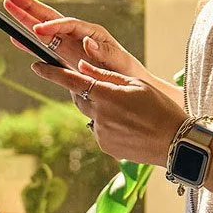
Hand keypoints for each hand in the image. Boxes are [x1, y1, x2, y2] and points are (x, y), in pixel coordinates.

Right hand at [2, 0, 152, 81]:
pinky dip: (29, 42)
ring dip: (25, 18)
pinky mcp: (64, 55)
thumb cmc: (125, 71)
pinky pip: (44, 47)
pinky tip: (15, 38)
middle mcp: (77, 34)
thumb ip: (102, 52)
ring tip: (8, 5)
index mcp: (91, 32)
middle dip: (30, 6)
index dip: (52, 27)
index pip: (68, 25)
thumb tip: (86, 42)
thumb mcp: (117, 61)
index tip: (37, 31)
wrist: (129, 82)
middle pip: (50, 16)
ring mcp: (69, 44)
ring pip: (43, 28)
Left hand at [30, 57, 190, 167]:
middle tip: (102, 87)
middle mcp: (98, 116)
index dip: (51, 73)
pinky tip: (128, 126)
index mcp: (105, 95)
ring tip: (126, 111)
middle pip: (79, 98)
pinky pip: (100, 130)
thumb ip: (106, 76)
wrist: (176, 143)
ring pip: (91, 115)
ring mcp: (100, 133)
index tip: (36, 65)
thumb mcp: (135, 85)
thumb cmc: (160, 108)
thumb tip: (82, 67)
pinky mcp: (105, 146)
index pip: (71, 81)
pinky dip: (108, 124)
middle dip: (84, 90)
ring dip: (100, 109)